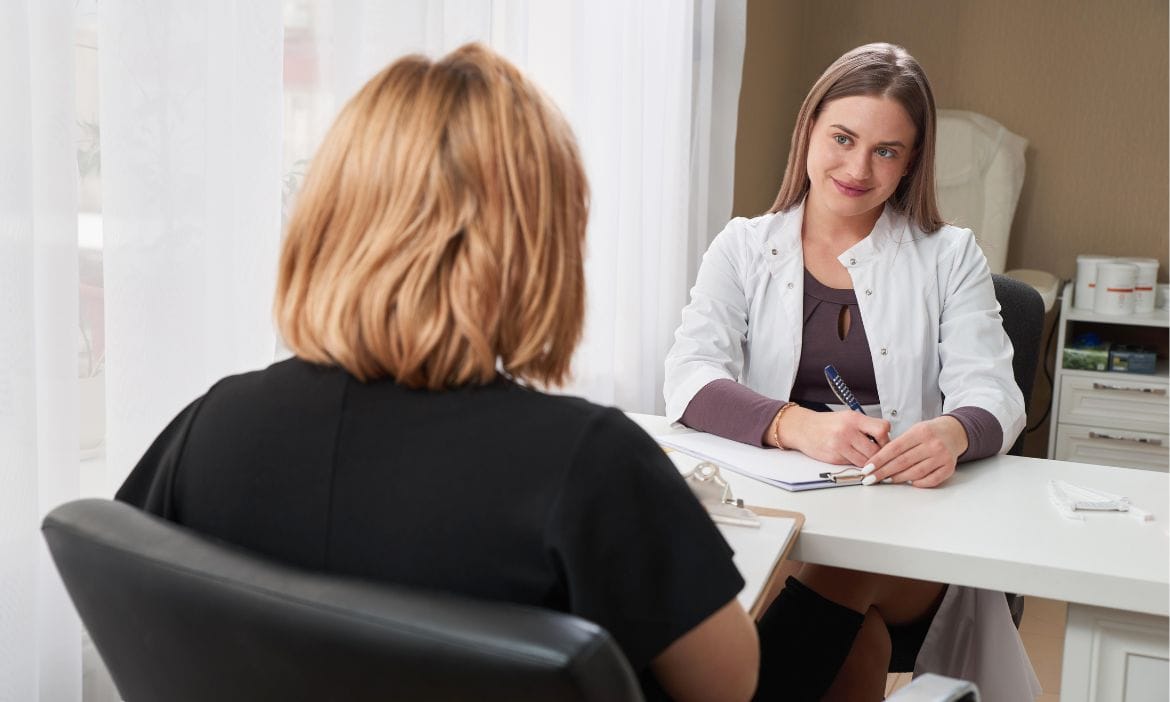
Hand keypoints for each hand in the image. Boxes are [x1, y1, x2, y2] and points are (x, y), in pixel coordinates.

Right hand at [772, 406, 890, 466]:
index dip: (886, 439)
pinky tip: (851, 456)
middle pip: (875, 450)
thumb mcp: (847, 417)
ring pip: (865, 461)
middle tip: (877, 454)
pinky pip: (852, 465)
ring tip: (864, 456)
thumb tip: (886, 439)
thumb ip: (866, 426)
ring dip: (867, 462)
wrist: (803, 428)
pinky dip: (855, 463)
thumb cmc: (826, 423)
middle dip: (879, 455)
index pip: (882, 429)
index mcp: (853, 418)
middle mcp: (847, 431)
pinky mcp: (834, 458)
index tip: (884, 442)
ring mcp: (840, 446)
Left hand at [861, 416, 968, 487]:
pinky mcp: (949, 468)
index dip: (879, 459)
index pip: (895, 448)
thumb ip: (899, 444)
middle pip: (903, 462)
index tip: (867, 468)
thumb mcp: (913, 430)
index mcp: (921, 432)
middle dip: (883, 472)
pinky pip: (930, 480)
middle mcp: (933, 444)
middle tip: (871, 478)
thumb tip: (878, 462)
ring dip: (898, 478)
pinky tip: (909, 482)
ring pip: (915, 472)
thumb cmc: (929, 433)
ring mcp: (942, 457)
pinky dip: (918, 483)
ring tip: (886, 480)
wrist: (954, 433)